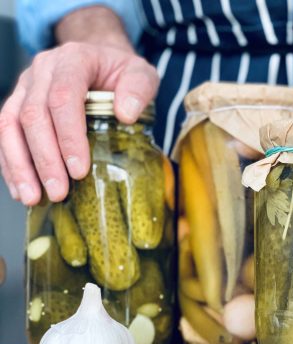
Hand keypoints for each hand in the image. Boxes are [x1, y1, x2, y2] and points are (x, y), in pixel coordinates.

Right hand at [0, 42, 158, 205]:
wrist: (101, 59)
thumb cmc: (120, 71)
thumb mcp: (141, 73)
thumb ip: (139, 89)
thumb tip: (126, 114)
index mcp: (73, 59)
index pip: (64, 97)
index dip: (69, 136)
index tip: (79, 169)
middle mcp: (42, 70)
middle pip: (33, 115)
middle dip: (45, 158)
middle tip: (59, 192)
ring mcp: (25, 86)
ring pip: (9, 125)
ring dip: (20, 165)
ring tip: (33, 197)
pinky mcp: (17, 103)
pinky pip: (4, 133)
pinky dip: (11, 163)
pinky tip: (22, 189)